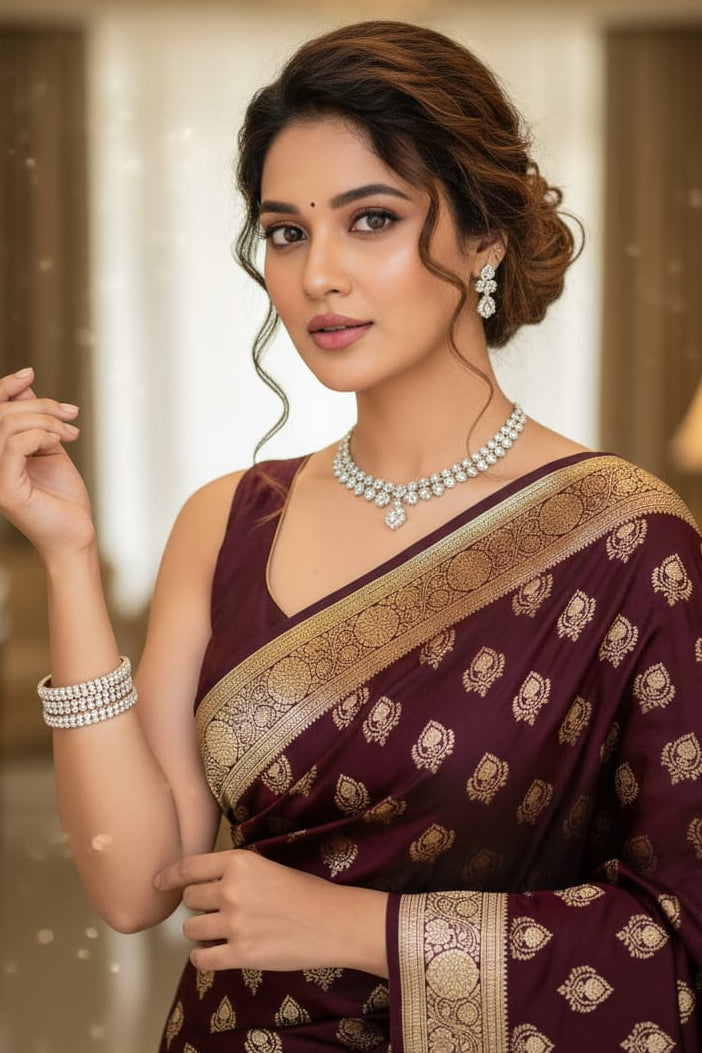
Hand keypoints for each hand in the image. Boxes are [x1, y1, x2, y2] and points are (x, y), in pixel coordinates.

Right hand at [0, 368, 94, 555]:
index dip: (4, 387)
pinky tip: (60, 444)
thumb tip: (25, 382)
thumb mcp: (49, 447)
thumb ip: (34, 420)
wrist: (76, 534)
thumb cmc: (63, 497)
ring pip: (7, 424)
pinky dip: (42, 436)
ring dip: (46, 420)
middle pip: (0, 413)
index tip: (30, 372)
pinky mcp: (5, 488)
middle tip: (70, 414)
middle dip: (39, 405)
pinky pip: (16, 444)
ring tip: (70, 433)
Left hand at [154, 849, 388, 976]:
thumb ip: (236, 873)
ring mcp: (234, 924)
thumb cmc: (307, 892)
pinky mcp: (240, 954)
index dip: (169, 876)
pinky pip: (201, 958)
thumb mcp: (268, 867)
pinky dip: (202, 957)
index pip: (190, 868)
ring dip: (200, 931)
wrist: (333, 921)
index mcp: (240, 862)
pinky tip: (212, 953)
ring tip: (220, 931)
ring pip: (191, 928)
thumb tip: (206, 884)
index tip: (157, 882)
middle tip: (214, 910)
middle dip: (197, 905)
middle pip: (189, 899)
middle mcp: (232, 890)